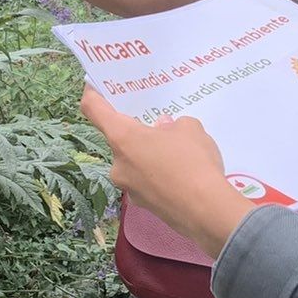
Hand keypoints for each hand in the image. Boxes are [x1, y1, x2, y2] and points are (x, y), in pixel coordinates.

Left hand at [80, 89, 255, 258]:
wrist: (206, 211)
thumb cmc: (192, 161)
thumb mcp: (190, 129)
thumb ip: (172, 124)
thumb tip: (163, 129)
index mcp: (122, 137)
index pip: (93, 109)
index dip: (92, 93)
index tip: (96, 85)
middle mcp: (117, 163)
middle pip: (119, 139)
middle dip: (138, 132)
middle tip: (161, 126)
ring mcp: (128, 188)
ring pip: (135, 162)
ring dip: (150, 155)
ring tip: (180, 154)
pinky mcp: (143, 205)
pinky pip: (147, 182)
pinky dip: (158, 176)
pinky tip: (182, 176)